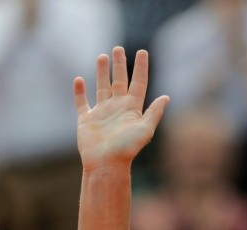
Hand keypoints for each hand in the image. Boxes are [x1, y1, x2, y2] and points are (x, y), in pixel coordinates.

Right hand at [74, 48, 169, 172]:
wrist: (106, 163)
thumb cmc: (127, 148)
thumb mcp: (145, 129)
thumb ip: (154, 112)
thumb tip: (167, 97)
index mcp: (132, 109)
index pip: (138, 83)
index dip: (141, 67)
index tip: (142, 51)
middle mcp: (118, 108)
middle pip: (119, 81)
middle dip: (119, 65)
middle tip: (118, 48)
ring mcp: (102, 113)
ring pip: (102, 87)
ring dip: (101, 72)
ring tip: (102, 56)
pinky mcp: (86, 120)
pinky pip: (82, 102)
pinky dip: (80, 92)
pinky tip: (79, 80)